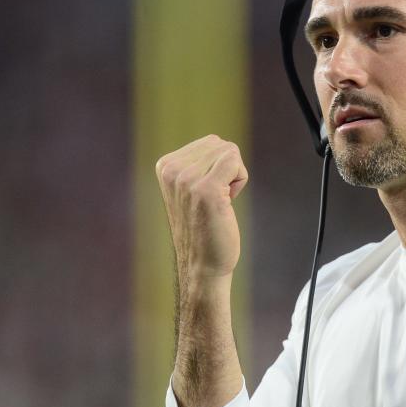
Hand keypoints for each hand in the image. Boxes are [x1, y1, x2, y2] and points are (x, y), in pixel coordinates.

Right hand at [155, 135, 248, 287]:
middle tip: (216, 200)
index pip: (210, 143)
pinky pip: (234, 161)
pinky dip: (240, 180)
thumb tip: (218, 142)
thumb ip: (198, 163)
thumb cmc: (204, 228)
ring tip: (219, 203)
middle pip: (220, 144)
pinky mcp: (205, 190)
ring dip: (234, 177)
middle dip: (228, 170)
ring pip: (230, 152)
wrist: (202, 265)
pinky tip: (227, 202)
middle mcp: (171, 170)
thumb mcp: (191, 188)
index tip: (207, 194)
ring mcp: (186, 179)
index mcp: (165, 166)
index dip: (219, 168)